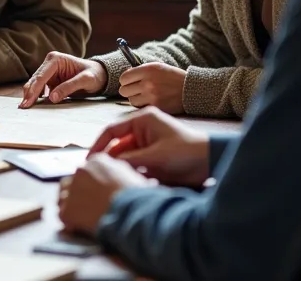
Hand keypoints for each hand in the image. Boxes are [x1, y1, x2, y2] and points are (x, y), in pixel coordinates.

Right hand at [19, 51, 106, 107]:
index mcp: (56, 59)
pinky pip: (39, 89)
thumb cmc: (94, 75)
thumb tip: (52, 97)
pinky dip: (35, 96)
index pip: (41, 76)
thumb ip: (69, 87)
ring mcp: (48, 72)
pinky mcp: (49, 80)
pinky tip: (32, 105)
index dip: (34, 90)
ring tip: (25, 107)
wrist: (99, 75)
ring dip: (30, 95)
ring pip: (34, 84)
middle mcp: (49, 63)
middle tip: (23, 107)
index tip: (28, 102)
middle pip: (34, 80)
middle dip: (29, 93)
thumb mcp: (86, 80)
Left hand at [57, 154, 154, 236]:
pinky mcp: (66, 210)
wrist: (132, 212)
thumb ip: (116, 172)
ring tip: (84, 216)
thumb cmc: (137, 195)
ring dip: (71, 205)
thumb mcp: (130, 175)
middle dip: (77, 193)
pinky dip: (71, 222)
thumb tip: (116, 177)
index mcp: (96, 161)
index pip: (85, 171)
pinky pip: (63, 216)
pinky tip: (81, 226)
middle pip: (71, 182)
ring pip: (63, 197)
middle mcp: (80, 171)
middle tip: (87, 206)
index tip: (95, 194)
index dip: (89, 184)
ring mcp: (71, 190)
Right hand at [89, 107, 210, 187]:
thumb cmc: (187, 153)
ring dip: (121, 167)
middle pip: (117, 144)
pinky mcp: (153, 155)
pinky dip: (131, 171)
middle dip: (109, 159)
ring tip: (115, 179)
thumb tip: (107, 165)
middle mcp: (143, 128)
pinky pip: (135, 163)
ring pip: (125, 156)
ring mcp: (148, 142)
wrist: (211, 162)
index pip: (111, 130)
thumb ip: (130, 161)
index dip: (98, 145)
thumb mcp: (156, 157)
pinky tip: (129, 180)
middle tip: (98, 174)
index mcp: (142, 119)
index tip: (89, 160)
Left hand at [117, 62, 186, 112]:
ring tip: (145, 95)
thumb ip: (140, 70)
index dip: (125, 80)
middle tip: (136, 89)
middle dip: (128, 90)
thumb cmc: (172, 77)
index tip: (130, 81)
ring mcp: (151, 96)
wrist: (190, 89)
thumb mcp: (157, 67)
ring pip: (131, 100)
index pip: (124, 78)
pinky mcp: (156, 107)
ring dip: (136, 98)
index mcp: (148, 70)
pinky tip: (151, 100)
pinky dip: (143, 105)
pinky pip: (140, 107)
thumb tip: (125, 77)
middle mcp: (148, 82)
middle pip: (124, 90)